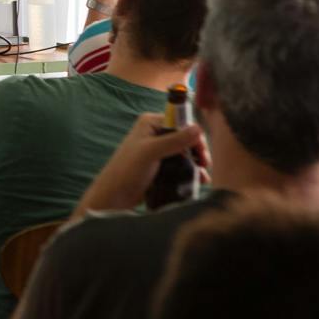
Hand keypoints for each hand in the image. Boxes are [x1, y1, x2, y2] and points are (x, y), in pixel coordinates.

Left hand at [74, 113, 210, 217]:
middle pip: (185, 138)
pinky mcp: (159, 165)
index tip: (202, 153)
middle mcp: (154, 133)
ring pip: (185, 152)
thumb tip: (198, 128)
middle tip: (205, 165)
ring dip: (196, 163)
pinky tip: (198, 181)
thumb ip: (173, 140)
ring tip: (203, 177)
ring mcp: (157, 149)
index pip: (182, 122)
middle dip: (198, 151)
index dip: (195, 136)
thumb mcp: (150, 152)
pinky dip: (190, 170)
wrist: (114, 196)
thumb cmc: (127, 171)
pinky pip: (180, 164)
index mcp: (150, 123)